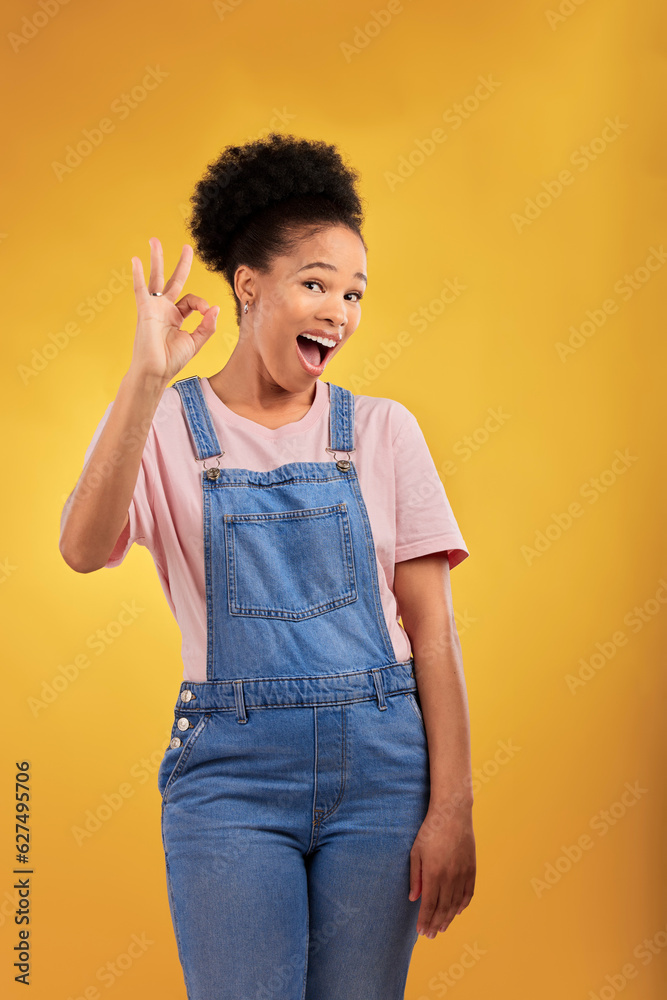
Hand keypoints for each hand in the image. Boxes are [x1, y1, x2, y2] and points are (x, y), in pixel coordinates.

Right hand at [128, 237, 218, 381]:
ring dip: (156, 259)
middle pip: (174, 281)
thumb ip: (207, 325)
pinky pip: (140, 289)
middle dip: (181, 264)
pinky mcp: (145, 309)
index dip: (202, 304)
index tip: (207, 312)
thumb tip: (215, 308)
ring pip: (156, 278)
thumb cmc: (172, 360)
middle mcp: (164, 309)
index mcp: (177, 317)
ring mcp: (154, 307)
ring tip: (154, 241)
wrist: (156, 371)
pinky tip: (135, 260)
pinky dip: (138, 274)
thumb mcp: (196, 342)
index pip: (192, 301)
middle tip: (187, 247)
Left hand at [409, 801, 475, 937]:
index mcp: (433, 873)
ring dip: (448, 918)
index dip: (425, 920)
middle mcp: (449, 877)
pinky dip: (463, 905)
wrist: (453, 814)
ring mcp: (462, 873)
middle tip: (431, 935)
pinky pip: (468, 892)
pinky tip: (457, 911)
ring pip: (456, 903)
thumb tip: (414, 899)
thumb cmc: (430, 831)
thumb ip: (415, 876)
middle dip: (436, 924)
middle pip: (443, 908)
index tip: (421, 931)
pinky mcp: (472, 868)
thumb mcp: (416, 852)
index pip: (429, 904)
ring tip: (442, 928)